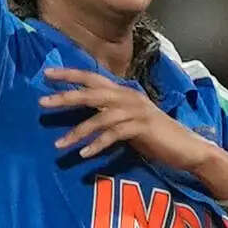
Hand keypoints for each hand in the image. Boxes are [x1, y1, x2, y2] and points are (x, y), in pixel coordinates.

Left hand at [39, 66, 218, 170]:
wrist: (186, 148)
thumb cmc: (153, 134)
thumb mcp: (126, 119)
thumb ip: (107, 112)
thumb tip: (83, 110)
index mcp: (122, 92)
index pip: (92, 77)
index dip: (70, 74)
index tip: (46, 74)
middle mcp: (128, 97)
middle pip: (92, 92)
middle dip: (66, 96)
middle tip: (42, 102)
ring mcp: (137, 111)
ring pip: (100, 117)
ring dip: (77, 131)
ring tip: (58, 144)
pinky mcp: (142, 128)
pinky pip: (114, 135)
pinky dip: (97, 144)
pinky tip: (84, 154)